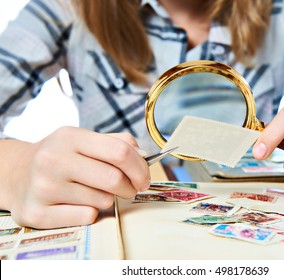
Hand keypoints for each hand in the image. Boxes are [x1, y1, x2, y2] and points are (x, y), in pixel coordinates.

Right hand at [4, 126, 149, 228]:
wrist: (17, 173)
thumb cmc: (61, 156)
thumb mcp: (83, 139)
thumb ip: (116, 142)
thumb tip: (143, 155)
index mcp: (69, 137)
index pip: (120, 151)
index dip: (140, 167)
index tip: (144, 177)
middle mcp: (53, 160)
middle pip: (114, 179)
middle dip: (130, 187)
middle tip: (129, 189)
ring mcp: (43, 188)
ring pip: (102, 201)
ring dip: (107, 199)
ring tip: (93, 191)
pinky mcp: (37, 213)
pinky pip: (86, 217)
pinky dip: (91, 212)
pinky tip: (79, 204)